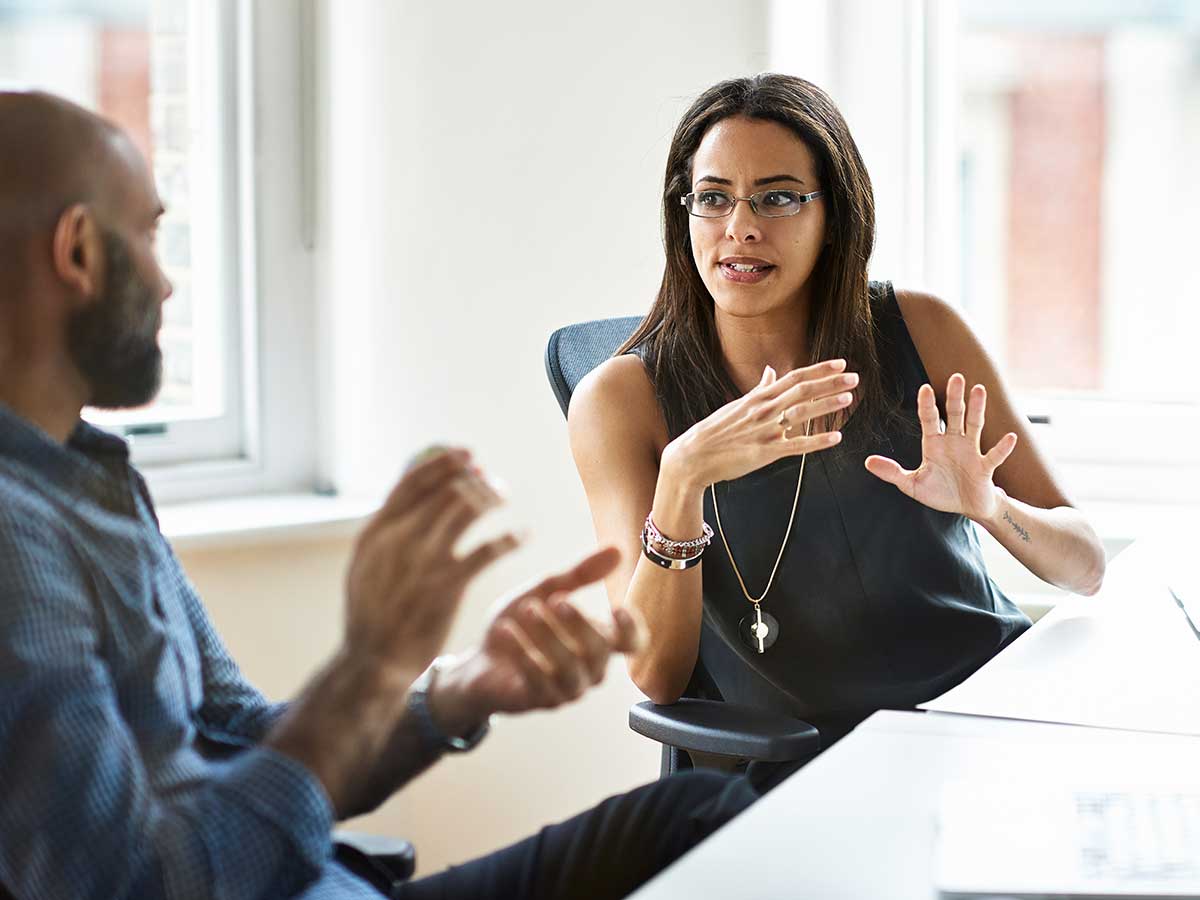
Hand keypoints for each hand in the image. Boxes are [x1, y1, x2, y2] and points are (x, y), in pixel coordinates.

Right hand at [343, 448, 520, 674]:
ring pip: (467, 510)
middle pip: (445, 491)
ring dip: (492, 497)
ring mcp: (424, 561)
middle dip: (473, 478)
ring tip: (505, 496)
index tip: (466, 453)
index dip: (443, 463)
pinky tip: (523, 535)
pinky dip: (510, 538)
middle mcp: (399, 539)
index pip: (412, 482)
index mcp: (375, 532)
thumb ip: (386, 532)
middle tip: (491, 479)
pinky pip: (488, 550)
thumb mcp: (366, 565)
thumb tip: (410, 495)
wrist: (373, 660)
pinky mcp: (448, 585)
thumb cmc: (373, 613)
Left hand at [432, 546, 643, 725]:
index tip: (616, 608)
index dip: (631, 629)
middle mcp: (589, 669)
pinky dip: (523, 654)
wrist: (479, 661)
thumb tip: (617, 549)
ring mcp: (567, 689)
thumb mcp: (545, 591)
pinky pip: (539, 683)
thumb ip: (579, 574)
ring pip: (570, 669)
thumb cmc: (520, 625)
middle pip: (600, 651)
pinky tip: (506, 631)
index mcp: (597, 641)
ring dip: (550, 637)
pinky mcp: (540, 701)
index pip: (631, 644)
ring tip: (528, 609)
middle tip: (556, 599)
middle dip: (580, 624)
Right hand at [662, 359, 857, 489]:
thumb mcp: (737, 405)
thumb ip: (759, 389)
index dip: (819, 370)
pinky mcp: (764, 453)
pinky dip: (816, 442)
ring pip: (801, 414)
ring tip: (848, 399)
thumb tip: (771, 371)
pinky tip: (835, 438)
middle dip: (830, 383)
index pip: (794, 377)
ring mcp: (764, 431)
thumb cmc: (716, 431)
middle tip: (854, 377)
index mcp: (758, 398)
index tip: (840, 364)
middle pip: (802, 391)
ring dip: (826, 406)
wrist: (694, 456)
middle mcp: (764, 410)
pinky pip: (795, 446)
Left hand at [864, 373, 1017, 520]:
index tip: (925, 388)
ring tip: (979, 389)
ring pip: (975, 426)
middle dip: (954, 397)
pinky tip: (1010, 437)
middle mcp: (954, 442)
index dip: (927, 405)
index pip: (930, 419)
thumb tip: (867, 463)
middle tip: (955, 376)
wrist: (966, 508)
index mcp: (934, 444)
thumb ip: (892, 473)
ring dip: (977, 408)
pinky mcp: (985, 468)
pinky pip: (994, 455)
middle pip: (954, 415)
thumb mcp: (911, 485)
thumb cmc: (940, 492)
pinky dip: (1002, 447)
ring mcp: (971, 452)